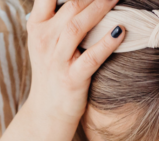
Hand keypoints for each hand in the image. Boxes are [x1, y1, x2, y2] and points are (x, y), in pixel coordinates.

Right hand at [25, 0, 124, 125]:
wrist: (47, 112)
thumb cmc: (53, 70)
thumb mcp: (47, 40)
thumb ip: (58, 16)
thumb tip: (82, 0)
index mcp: (37, 26)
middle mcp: (44, 40)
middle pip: (70, 5)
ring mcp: (57, 60)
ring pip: (78, 26)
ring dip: (101, 8)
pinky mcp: (72, 79)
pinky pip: (91, 57)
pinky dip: (107, 43)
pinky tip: (121, 30)